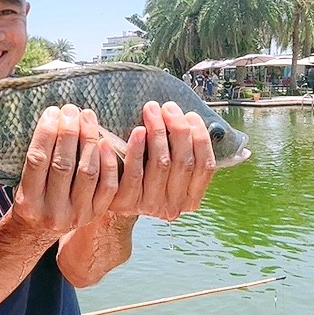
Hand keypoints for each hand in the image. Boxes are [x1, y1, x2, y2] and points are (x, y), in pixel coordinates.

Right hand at [11, 105, 120, 238]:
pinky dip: (107, 161)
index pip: (37, 160)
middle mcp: (52, 211)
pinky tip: (104, 141)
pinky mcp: (95, 214)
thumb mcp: (23, 181)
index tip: (52, 111)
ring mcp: (76, 215)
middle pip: (63, 165)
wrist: (40, 230)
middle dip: (68, 132)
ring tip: (87, 118)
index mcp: (28, 201)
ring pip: (87, 172)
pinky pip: (107, 185)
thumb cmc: (32, 196)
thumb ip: (37, 156)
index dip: (46, 133)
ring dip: (89, 140)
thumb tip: (55, 117)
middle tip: (71, 110)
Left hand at [108, 101, 215, 220]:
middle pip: (184, 162)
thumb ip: (180, 153)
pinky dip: (136, 149)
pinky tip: (136, 131)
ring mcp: (149, 205)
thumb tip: (189, 121)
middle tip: (168, 108)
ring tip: (152, 111)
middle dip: (179, 129)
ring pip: (161, 163)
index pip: (205, 166)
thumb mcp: (167, 172)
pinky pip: (134, 172)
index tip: (191, 116)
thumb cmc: (143, 176)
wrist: (108, 199)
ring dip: (158, 133)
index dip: (201, 138)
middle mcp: (172, 206)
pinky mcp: (125, 202)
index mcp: (189, 199)